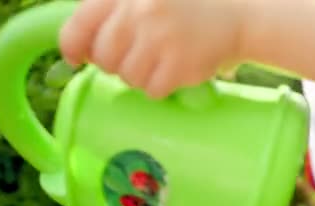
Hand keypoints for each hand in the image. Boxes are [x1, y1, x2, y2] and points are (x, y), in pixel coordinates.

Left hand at [59, 0, 244, 97]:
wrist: (241, 13)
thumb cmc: (189, 5)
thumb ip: (113, 11)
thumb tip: (81, 48)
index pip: (80, 26)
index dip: (73, 46)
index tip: (77, 57)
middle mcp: (138, 12)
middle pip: (104, 58)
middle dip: (116, 62)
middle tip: (138, 55)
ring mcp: (159, 39)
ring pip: (128, 77)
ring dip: (141, 74)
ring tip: (161, 59)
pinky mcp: (179, 64)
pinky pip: (151, 89)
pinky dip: (161, 84)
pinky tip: (175, 68)